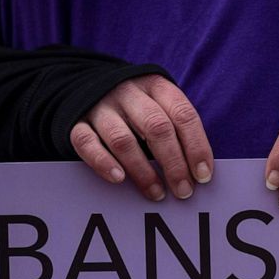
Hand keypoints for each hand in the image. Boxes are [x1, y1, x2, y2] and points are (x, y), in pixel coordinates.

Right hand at [70, 74, 213, 200]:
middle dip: (174, 163)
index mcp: (156, 87)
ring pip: (123, 139)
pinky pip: (86, 143)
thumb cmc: (136, 107)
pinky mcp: (76, 122)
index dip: (196, 146)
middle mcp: (128, 93)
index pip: (183, 115)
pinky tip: (119, 179)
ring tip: (156, 193)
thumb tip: (199, 172)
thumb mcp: (160, 106)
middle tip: (183, 191)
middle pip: (156, 127)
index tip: (203, 176)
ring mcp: (100, 106)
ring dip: (142, 171)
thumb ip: (177, 132)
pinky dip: (103, 163)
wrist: (85, 85)